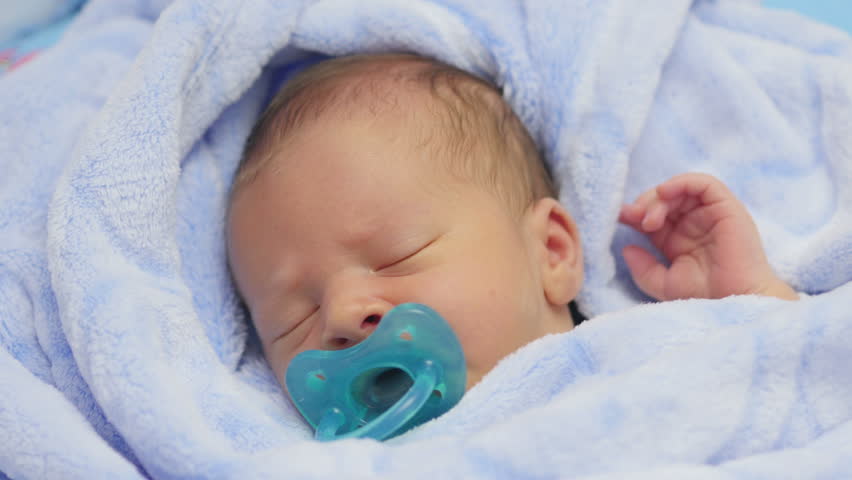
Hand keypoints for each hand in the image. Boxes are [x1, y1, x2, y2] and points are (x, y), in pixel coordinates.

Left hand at [618, 173, 796, 300]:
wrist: (736, 302)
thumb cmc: (706, 296)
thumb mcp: (663, 284)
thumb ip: (642, 268)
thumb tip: (626, 248)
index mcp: (679, 238)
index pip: (653, 215)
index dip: (634, 213)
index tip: (619, 218)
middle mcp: (694, 223)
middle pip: (664, 199)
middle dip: (643, 204)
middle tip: (633, 218)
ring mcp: (710, 214)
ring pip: (680, 189)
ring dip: (658, 198)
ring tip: (649, 220)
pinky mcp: (726, 207)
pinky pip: (703, 183)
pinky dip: (681, 182)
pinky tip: (664, 194)